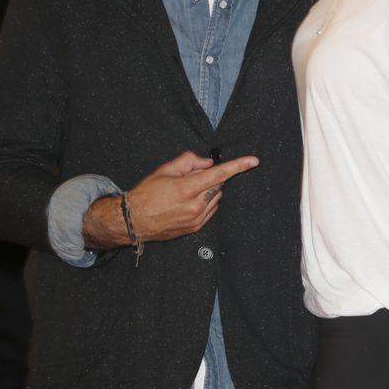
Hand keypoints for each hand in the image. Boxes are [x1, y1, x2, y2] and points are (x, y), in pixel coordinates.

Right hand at [83, 151, 258, 248]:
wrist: (134, 221)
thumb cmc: (147, 194)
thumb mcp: (165, 170)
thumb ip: (189, 161)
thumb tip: (208, 162)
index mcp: (188, 189)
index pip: (219, 174)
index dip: (238, 166)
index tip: (253, 161)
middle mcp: (196, 206)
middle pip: (218, 185)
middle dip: (210, 178)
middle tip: (190, 178)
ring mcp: (197, 219)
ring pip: (216, 198)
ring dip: (208, 190)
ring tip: (185, 192)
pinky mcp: (196, 227)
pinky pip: (211, 210)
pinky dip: (205, 202)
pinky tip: (187, 202)